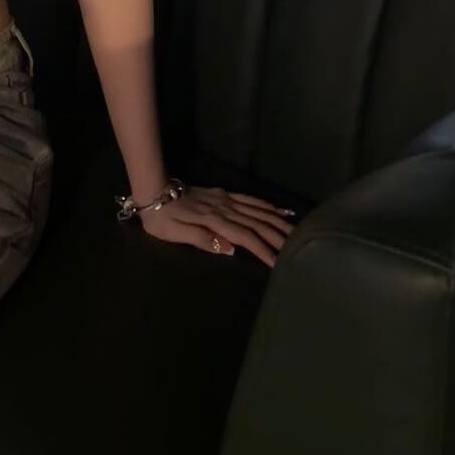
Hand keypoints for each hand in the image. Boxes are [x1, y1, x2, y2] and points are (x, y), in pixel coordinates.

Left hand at [136, 185, 295, 267]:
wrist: (155, 191)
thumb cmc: (163, 219)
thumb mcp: (176, 234)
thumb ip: (203, 240)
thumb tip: (231, 249)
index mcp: (215, 221)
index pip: (245, 237)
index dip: (262, 250)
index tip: (279, 263)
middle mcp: (225, 209)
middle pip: (257, 223)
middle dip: (278, 236)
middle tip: (299, 248)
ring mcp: (226, 200)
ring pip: (258, 211)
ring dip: (278, 221)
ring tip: (297, 231)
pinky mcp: (224, 194)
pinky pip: (250, 199)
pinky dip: (267, 205)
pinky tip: (279, 210)